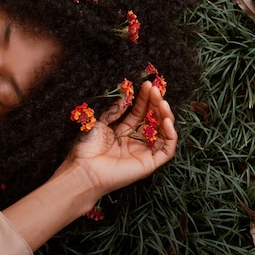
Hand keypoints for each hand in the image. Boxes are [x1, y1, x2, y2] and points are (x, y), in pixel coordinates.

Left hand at [61, 81, 177, 197]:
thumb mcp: (100, 123)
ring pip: (163, 132)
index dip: (145, 98)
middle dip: (156, 103)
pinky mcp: (150, 164)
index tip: (148, 84)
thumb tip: (126, 96)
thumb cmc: (87, 148)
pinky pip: (167, 150)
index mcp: (124, 132)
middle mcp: (136, 141)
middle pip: (153, 119)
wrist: (84, 170)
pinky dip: (171, 135)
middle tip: (156, 90)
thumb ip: (115, 110)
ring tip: (162, 102)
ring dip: (166, 116)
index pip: (140, 112)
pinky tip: (166, 121)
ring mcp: (144, 152)